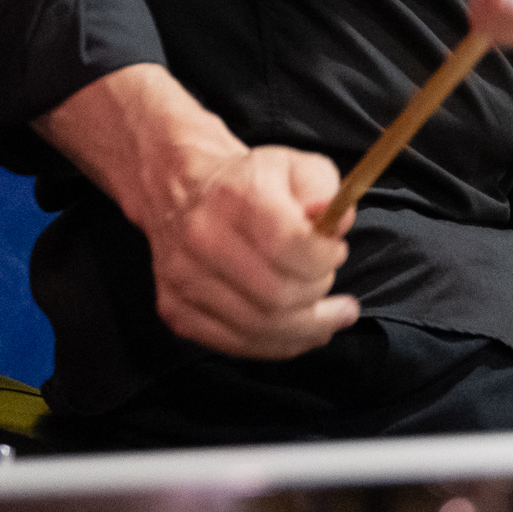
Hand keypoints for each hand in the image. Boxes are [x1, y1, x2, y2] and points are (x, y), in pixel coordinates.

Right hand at [146, 143, 359, 359]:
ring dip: (306, 327)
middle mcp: (203, 237)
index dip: (325, 258)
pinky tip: (301, 331)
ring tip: (331, 316)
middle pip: (276, 294)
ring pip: (259, 327)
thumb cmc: (251, 182)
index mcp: (236, 195)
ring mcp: (184, 278)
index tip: (335, 251)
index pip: (288, 245)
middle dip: (317, 293)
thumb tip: (336, 225)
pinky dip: (277, 344)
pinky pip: (235, 344)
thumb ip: (328, 192)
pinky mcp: (176, 308)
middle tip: (327, 280)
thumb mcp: (299, 167)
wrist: (182, 190)